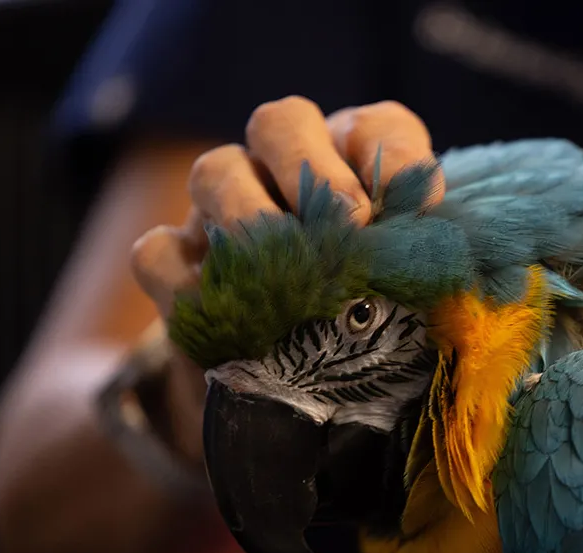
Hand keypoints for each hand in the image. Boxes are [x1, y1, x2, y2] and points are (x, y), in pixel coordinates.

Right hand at [129, 98, 439, 457]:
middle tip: (350, 221)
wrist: (308, 400)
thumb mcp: (408, 302)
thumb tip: (424, 266)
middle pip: (280, 123)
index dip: (399, 160)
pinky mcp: (178, 265)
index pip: (379, 130)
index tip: (424, 207)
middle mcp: (284, 170)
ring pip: (215, 172)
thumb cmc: (374, 334)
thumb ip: (416, 271)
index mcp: (358, 166)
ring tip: (289, 273)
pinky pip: (158, 254)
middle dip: (313, 165)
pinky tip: (233, 320)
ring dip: (252, 215)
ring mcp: (222, 212)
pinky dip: (189, 285)